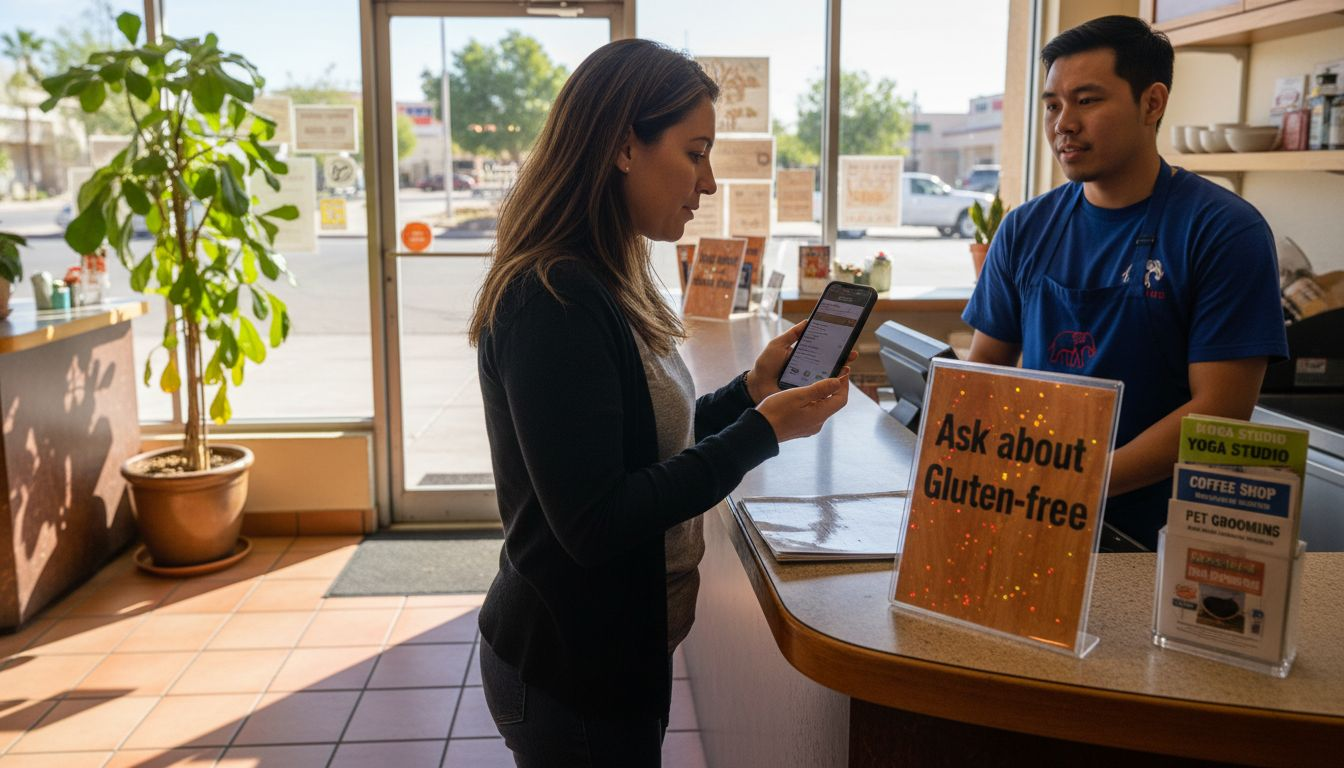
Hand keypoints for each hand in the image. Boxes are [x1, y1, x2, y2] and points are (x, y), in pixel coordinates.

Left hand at [744, 321, 858, 402]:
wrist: (756, 385)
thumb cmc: (766, 365)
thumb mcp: (778, 344)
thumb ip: (792, 334)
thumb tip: (807, 321)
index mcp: (804, 356)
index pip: (824, 350)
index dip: (836, 346)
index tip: (846, 340)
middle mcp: (809, 369)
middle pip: (830, 363)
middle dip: (843, 358)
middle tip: (852, 354)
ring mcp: (808, 381)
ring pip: (828, 378)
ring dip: (840, 372)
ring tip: (847, 367)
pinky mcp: (805, 393)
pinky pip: (819, 390)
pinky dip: (829, 386)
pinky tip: (836, 381)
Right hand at [755, 371, 849, 442]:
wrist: (759, 431)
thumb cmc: (777, 411)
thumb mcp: (798, 395)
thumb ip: (820, 389)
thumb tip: (838, 382)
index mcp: (819, 415)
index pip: (840, 399)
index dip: (844, 385)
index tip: (842, 371)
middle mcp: (817, 423)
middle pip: (832, 403)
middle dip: (833, 388)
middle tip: (830, 372)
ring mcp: (808, 427)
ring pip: (821, 408)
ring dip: (821, 395)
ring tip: (814, 381)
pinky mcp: (800, 428)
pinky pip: (811, 413)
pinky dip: (811, 402)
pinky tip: (802, 395)